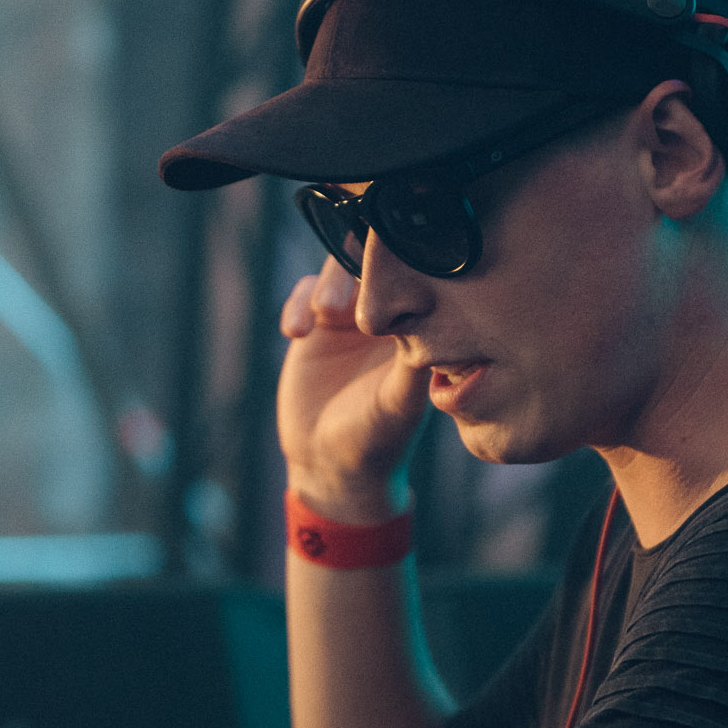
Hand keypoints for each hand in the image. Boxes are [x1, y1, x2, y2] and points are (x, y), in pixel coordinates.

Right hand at [278, 257, 429, 518]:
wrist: (331, 466)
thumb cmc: (378, 440)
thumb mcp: (399, 402)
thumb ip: (412, 363)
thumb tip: (431, 317)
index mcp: (419, 325)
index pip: (414, 273)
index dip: (399, 262)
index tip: (384, 271)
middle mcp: (387, 315)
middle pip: (372, 261)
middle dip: (354, 267)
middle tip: (341, 299)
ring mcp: (350, 318)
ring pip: (337, 270)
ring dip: (327, 283)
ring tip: (322, 314)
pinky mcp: (315, 328)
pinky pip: (304, 293)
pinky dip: (297, 304)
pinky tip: (296, 333)